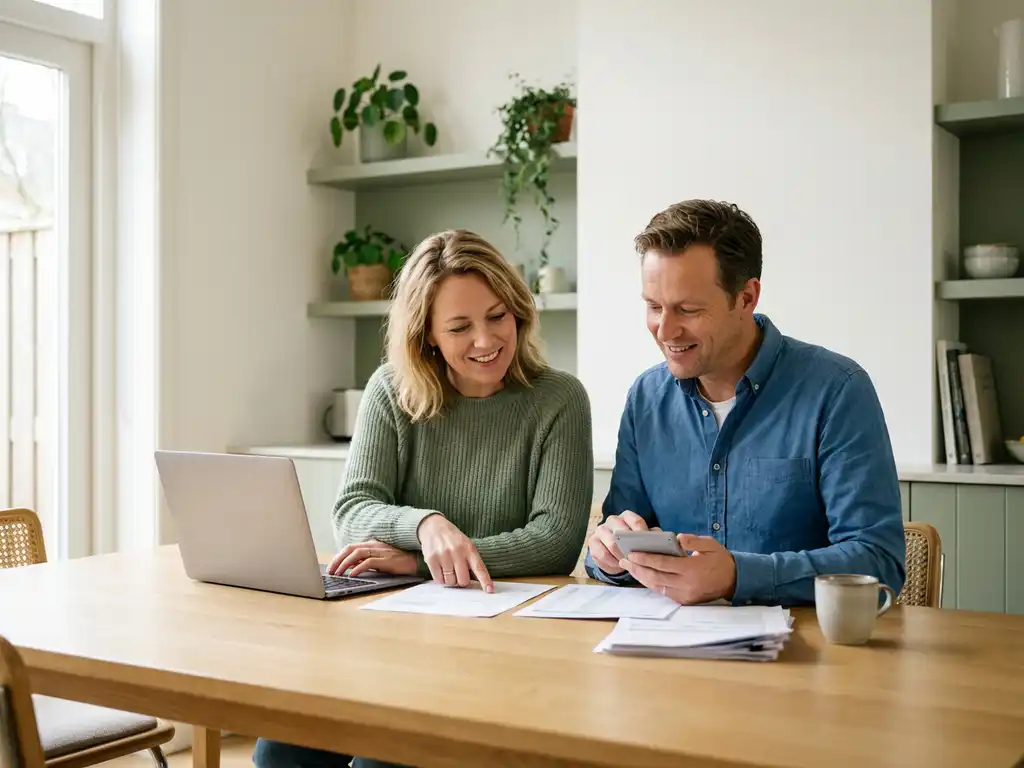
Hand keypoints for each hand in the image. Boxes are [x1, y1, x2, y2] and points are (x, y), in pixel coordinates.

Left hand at [327, 539, 417, 577]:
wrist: (416, 561)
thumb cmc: (398, 562)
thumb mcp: (379, 561)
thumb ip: (365, 562)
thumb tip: (349, 567)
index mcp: (372, 544)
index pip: (350, 548)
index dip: (339, 556)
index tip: (331, 567)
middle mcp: (374, 546)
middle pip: (351, 549)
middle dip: (338, 560)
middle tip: (330, 571)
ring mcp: (380, 551)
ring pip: (357, 554)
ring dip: (345, 564)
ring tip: (338, 574)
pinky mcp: (386, 560)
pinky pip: (368, 562)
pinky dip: (358, 568)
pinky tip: (352, 575)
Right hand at [417, 515, 493, 592]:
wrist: (434, 527)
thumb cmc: (453, 539)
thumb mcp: (466, 545)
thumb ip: (472, 561)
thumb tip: (477, 582)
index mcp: (469, 548)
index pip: (479, 567)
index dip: (485, 580)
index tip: (489, 590)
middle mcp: (457, 551)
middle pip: (463, 580)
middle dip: (461, 581)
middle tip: (458, 573)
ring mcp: (443, 555)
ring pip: (450, 581)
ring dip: (450, 579)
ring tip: (448, 568)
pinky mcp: (431, 559)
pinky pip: (439, 580)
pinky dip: (440, 578)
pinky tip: (441, 569)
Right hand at [587, 510, 657, 574]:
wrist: (615, 554)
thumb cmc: (633, 545)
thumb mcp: (644, 540)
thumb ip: (651, 537)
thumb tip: (659, 538)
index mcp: (627, 516)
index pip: (635, 520)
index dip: (642, 532)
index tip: (647, 542)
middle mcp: (612, 520)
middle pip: (621, 531)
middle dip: (630, 546)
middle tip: (638, 557)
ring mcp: (600, 530)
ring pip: (611, 543)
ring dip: (621, 555)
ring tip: (629, 563)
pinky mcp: (592, 542)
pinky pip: (602, 554)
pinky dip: (612, 562)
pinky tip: (618, 566)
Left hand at [620, 534, 736, 604]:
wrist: (734, 580)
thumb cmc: (720, 559)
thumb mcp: (709, 544)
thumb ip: (692, 540)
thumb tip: (677, 538)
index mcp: (691, 569)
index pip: (662, 564)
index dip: (645, 559)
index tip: (632, 554)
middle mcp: (686, 584)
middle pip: (655, 577)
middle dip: (637, 568)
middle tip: (624, 560)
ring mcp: (685, 595)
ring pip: (657, 586)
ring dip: (641, 577)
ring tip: (629, 567)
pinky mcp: (685, 601)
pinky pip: (664, 592)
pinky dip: (652, 584)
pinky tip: (643, 576)